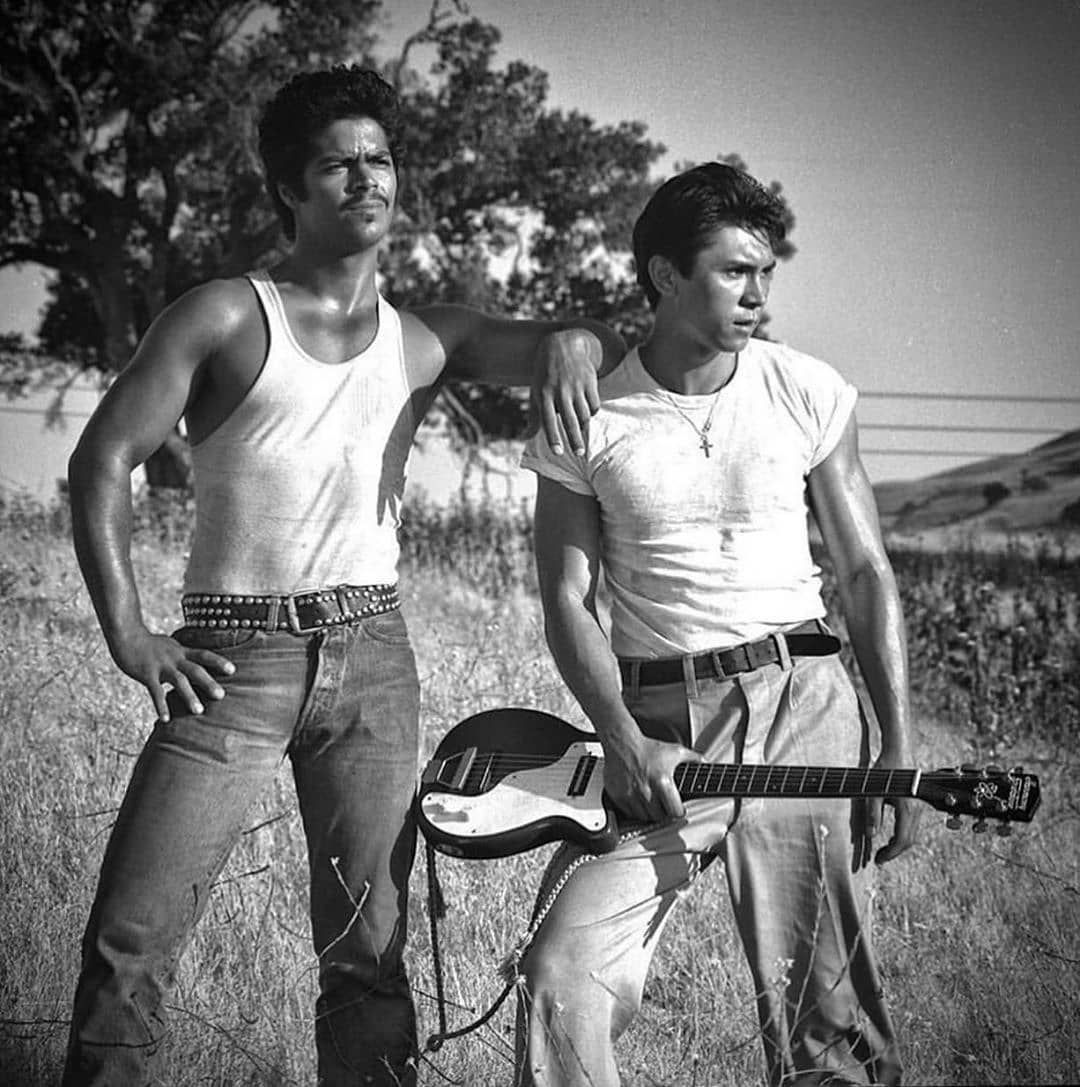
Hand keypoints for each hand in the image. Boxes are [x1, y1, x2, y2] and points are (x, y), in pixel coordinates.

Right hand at [110, 626, 234, 721]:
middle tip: (221, 695)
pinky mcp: (146, 674)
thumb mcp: (172, 646)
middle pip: (195, 669)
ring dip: (189, 696)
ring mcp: (161, 666)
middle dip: (208, 682)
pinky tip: (166, 720)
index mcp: (182, 652)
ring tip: (199, 711)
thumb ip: (184, 656)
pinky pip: (155, 692)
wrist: (126, 635)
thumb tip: (198, 665)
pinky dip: (161, 706)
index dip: (218, 662)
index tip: (233, 670)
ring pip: (178, 681)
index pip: (204, 655)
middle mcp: (174, 658)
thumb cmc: (151, 645)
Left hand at [528, 328, 602, 454]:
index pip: (548, 420)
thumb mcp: (536, 392)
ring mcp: (576, 386)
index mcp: (543, 394)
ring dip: (584, 427)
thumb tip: (525, 437)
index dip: (553, 437)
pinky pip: (594, 404)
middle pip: (569, 420)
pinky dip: (592, 412)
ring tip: (581, 436)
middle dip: (575, 439)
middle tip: (579, 454)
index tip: (558, 452)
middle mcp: (560, 390)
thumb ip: (534, 417)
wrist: (564, 345)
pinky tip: (588, 414)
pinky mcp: (589, 381)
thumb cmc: (546, 374)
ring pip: (584, 414)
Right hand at [602, 731, 702, 824]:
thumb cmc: (648, 747)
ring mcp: (631, 795)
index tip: (677, 808)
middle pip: (659, 817)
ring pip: (644, 817)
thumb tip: (706, 763)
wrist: (623, 742)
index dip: (679, 812)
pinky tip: (639, 800)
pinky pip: (629, 813)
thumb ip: (693, 758)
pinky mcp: (618, 796)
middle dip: (664, 812)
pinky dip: (635, 810)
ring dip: (649, 813)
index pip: (674, 812)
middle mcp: (646, 791)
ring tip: (652, 803)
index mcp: (662, 782)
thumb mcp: (675, 751)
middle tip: (664, 806)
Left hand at [854, 750, 922, 867]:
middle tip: (879, 857)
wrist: (899, 748)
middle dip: (894, 852)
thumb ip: (873, 814)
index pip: (901, 840)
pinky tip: (891, 835)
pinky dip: (903, 834)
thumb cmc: (885, 767)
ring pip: (912, 834)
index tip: (878, 860)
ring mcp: (920, 806)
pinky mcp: (919, 803)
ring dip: (899, 844)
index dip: (890, 854)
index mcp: (907, 808)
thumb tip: (871, 835)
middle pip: (909, 840)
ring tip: (883, 849)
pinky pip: (913, 825)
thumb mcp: (873, 791)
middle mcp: (918, 810)